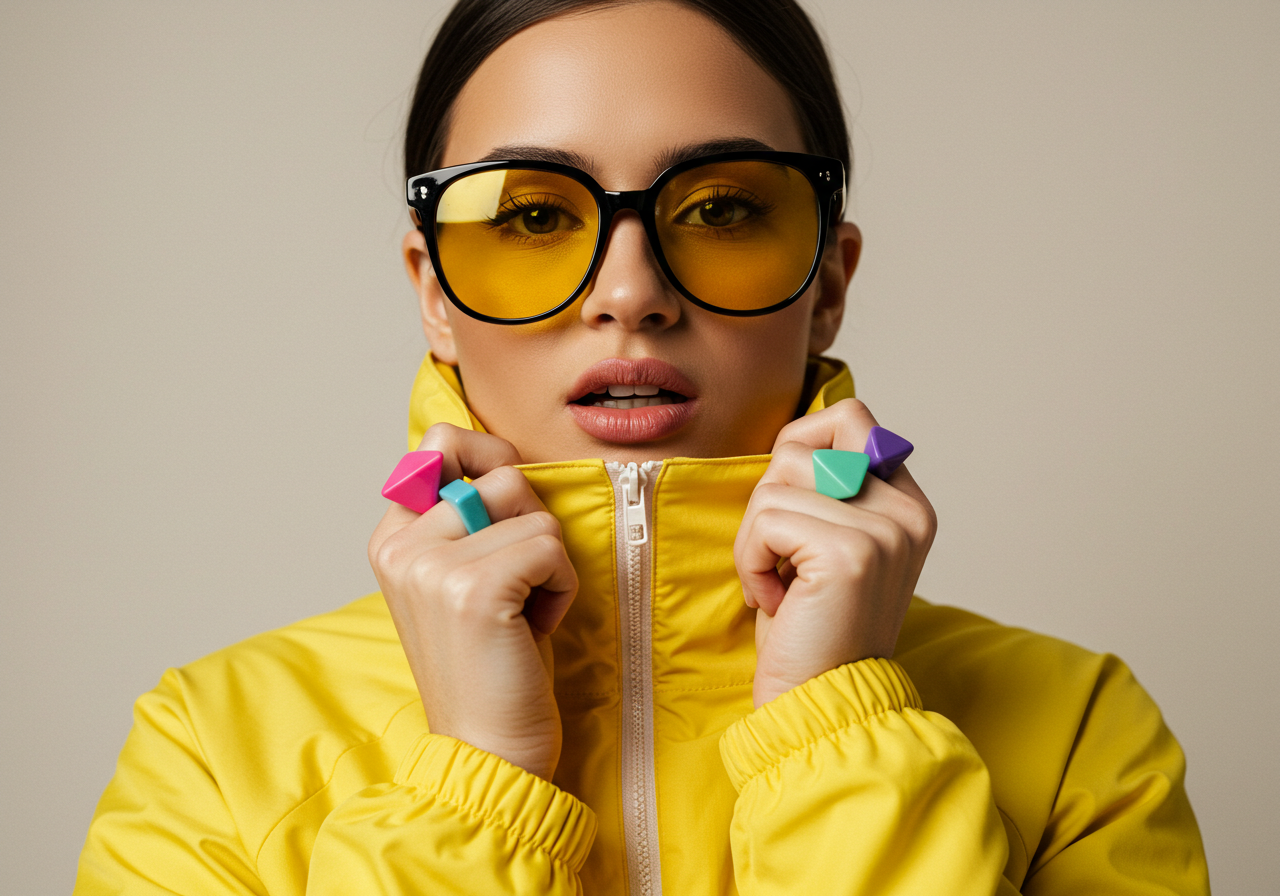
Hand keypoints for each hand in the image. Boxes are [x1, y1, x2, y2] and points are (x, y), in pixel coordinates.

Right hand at [368, 424, 577, 779]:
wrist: (487, 751)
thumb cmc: (491, 665)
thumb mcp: (461, 580)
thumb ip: (464, 519)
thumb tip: (503, 457)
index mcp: (392, 539)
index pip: (439, 442)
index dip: (489, 457)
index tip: (507, 505)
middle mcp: (402, 545)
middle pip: (500, 474)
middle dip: (531, 524)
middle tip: (518, 584)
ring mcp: (433, 565)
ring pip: (533, 511)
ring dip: (549, 561)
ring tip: (523, 610)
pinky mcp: (474, 587)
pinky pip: (551, 546)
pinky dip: (561, 588)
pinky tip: (534, 629)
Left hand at [734, 399, 936, 707]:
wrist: (821, 703)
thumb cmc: (810, 628)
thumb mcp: (824, 545)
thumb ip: (826, 489)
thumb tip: (795, 439)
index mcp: (908, 504)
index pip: (850, 416)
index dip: (799, 451)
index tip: (791, 514)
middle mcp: (908, 511)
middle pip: (799, 447)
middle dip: (767, 502)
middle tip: (780, 559)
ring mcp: (885, 529)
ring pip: (774, 482)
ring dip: (754, 539)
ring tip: (779, 586)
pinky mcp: (851, 552)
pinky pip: (766, 520)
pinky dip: (751, 562)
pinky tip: (776, 601)